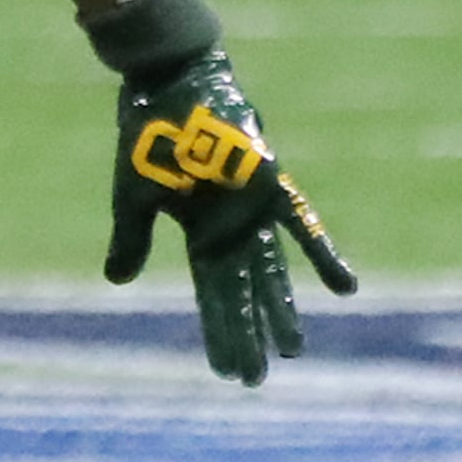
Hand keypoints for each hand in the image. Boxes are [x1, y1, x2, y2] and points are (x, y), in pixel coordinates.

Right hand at [105, 48, 357, 385]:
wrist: (171, 81)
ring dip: (280, 310)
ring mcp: (253, 210)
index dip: (220, 334)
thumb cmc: (148, 135)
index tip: (226, 373)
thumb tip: (117, 283)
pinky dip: (322, 255)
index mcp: (198, 234)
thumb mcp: (132, 195)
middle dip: (247, 335)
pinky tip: (344, 289)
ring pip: (270, 273)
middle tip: (255, 380)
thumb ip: (131, 239)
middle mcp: (231, 229)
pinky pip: (302, 226)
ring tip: (292, 350)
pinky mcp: (271, 186)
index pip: (212, 296)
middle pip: (241, 295)